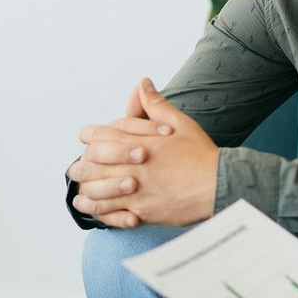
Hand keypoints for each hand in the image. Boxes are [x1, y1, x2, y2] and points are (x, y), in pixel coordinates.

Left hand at [68, 78, 218, 227]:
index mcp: (138, 143)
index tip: (87, 139)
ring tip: (81, 190)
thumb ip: (155, 105)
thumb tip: (142, 83)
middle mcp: (132, 167)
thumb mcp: (180, 123)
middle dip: (83, 165)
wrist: (219, 184)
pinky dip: (100, 211)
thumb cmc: (200, 154)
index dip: (90, 136)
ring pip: (98, 191)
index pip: (101, 136)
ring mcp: (136, 192)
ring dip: (87, 189)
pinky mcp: (142, 212)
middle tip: (78, 167)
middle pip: (92, 165)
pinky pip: (112, 214)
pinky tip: (95, 209)